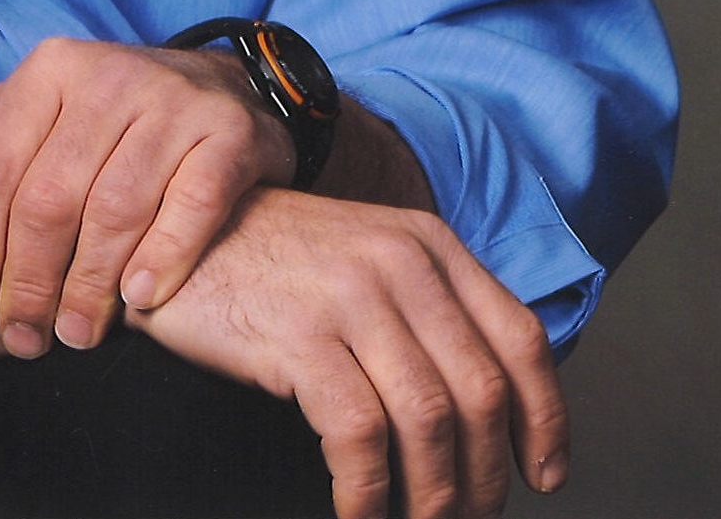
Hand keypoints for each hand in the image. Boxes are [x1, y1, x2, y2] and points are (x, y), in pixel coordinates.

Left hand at [0, 36, 294, 357]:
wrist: (217, 94)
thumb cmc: (96, 120)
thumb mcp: (15, 112)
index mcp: (48, 69)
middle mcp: (109, 75)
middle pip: (48, 199)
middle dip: (26, 283)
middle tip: (23, 339)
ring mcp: (173, 102)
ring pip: (114, 210)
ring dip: (88, 288)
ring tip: (73, 335)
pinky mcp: (227, 135)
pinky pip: (188, 207)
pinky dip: (160, 259)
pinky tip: (139, 301)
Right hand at [124, 187, 567, 518]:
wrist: (176, 230)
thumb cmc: (274, 260)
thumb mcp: (365, 258)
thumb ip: (426, 308)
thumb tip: (488, 405)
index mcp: (428, 243)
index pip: (520, 337)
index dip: (544, 418)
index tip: (542, 473)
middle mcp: (399, 262)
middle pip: (480, 391)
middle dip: (483, 476)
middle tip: (467, 517)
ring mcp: (349, 296)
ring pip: (429, 420)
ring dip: (433, 496)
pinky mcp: (299, 335)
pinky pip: (360, 435)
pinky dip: (369, 491)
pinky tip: (358, 511)